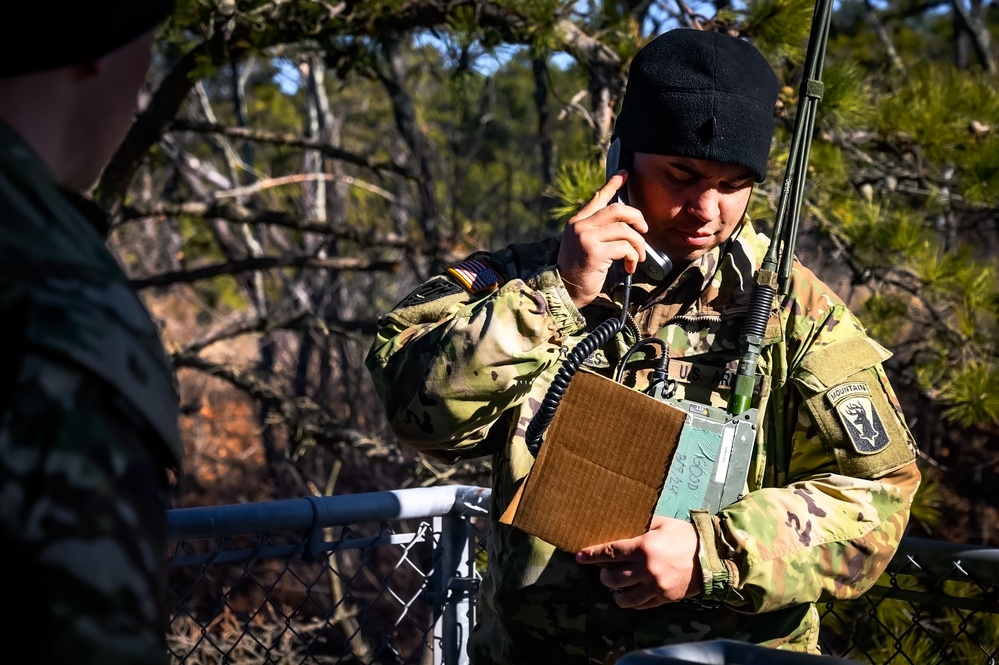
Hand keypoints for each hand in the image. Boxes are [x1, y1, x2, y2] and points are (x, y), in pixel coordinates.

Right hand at [556, 170, 649, 307]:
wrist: (564, 291)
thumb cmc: (577, 271)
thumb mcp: (582, 245)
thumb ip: (596, 231)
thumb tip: (624, 225)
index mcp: (577, 222)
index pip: (598, 198)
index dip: (612, 184)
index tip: (624, 173)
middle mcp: (580, 226)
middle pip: (617, 210)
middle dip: (637, 218)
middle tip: (644, 230)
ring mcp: (586, 238)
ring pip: (625, 230)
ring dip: (638, 244)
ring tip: (638, 257)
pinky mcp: (594, 252)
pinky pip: (624, 248)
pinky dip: (632, 257)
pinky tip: (630, 267)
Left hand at [575, 515, 700, 609]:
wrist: (712, 556)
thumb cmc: (684, 535)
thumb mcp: (661, 523)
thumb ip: (639, 525)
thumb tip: (619, 524)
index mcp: (644, 547)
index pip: (610, 553)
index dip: (591, 556)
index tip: (578, 557)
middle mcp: (647, 569)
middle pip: (612, 579)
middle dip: (603, 576)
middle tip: (604, 571)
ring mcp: (656, 586)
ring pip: (624, 597)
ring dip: (616, 592)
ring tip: (617, 586)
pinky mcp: (664, 598)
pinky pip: (641, 605)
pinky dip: (633, 600)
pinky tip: (633, 593)